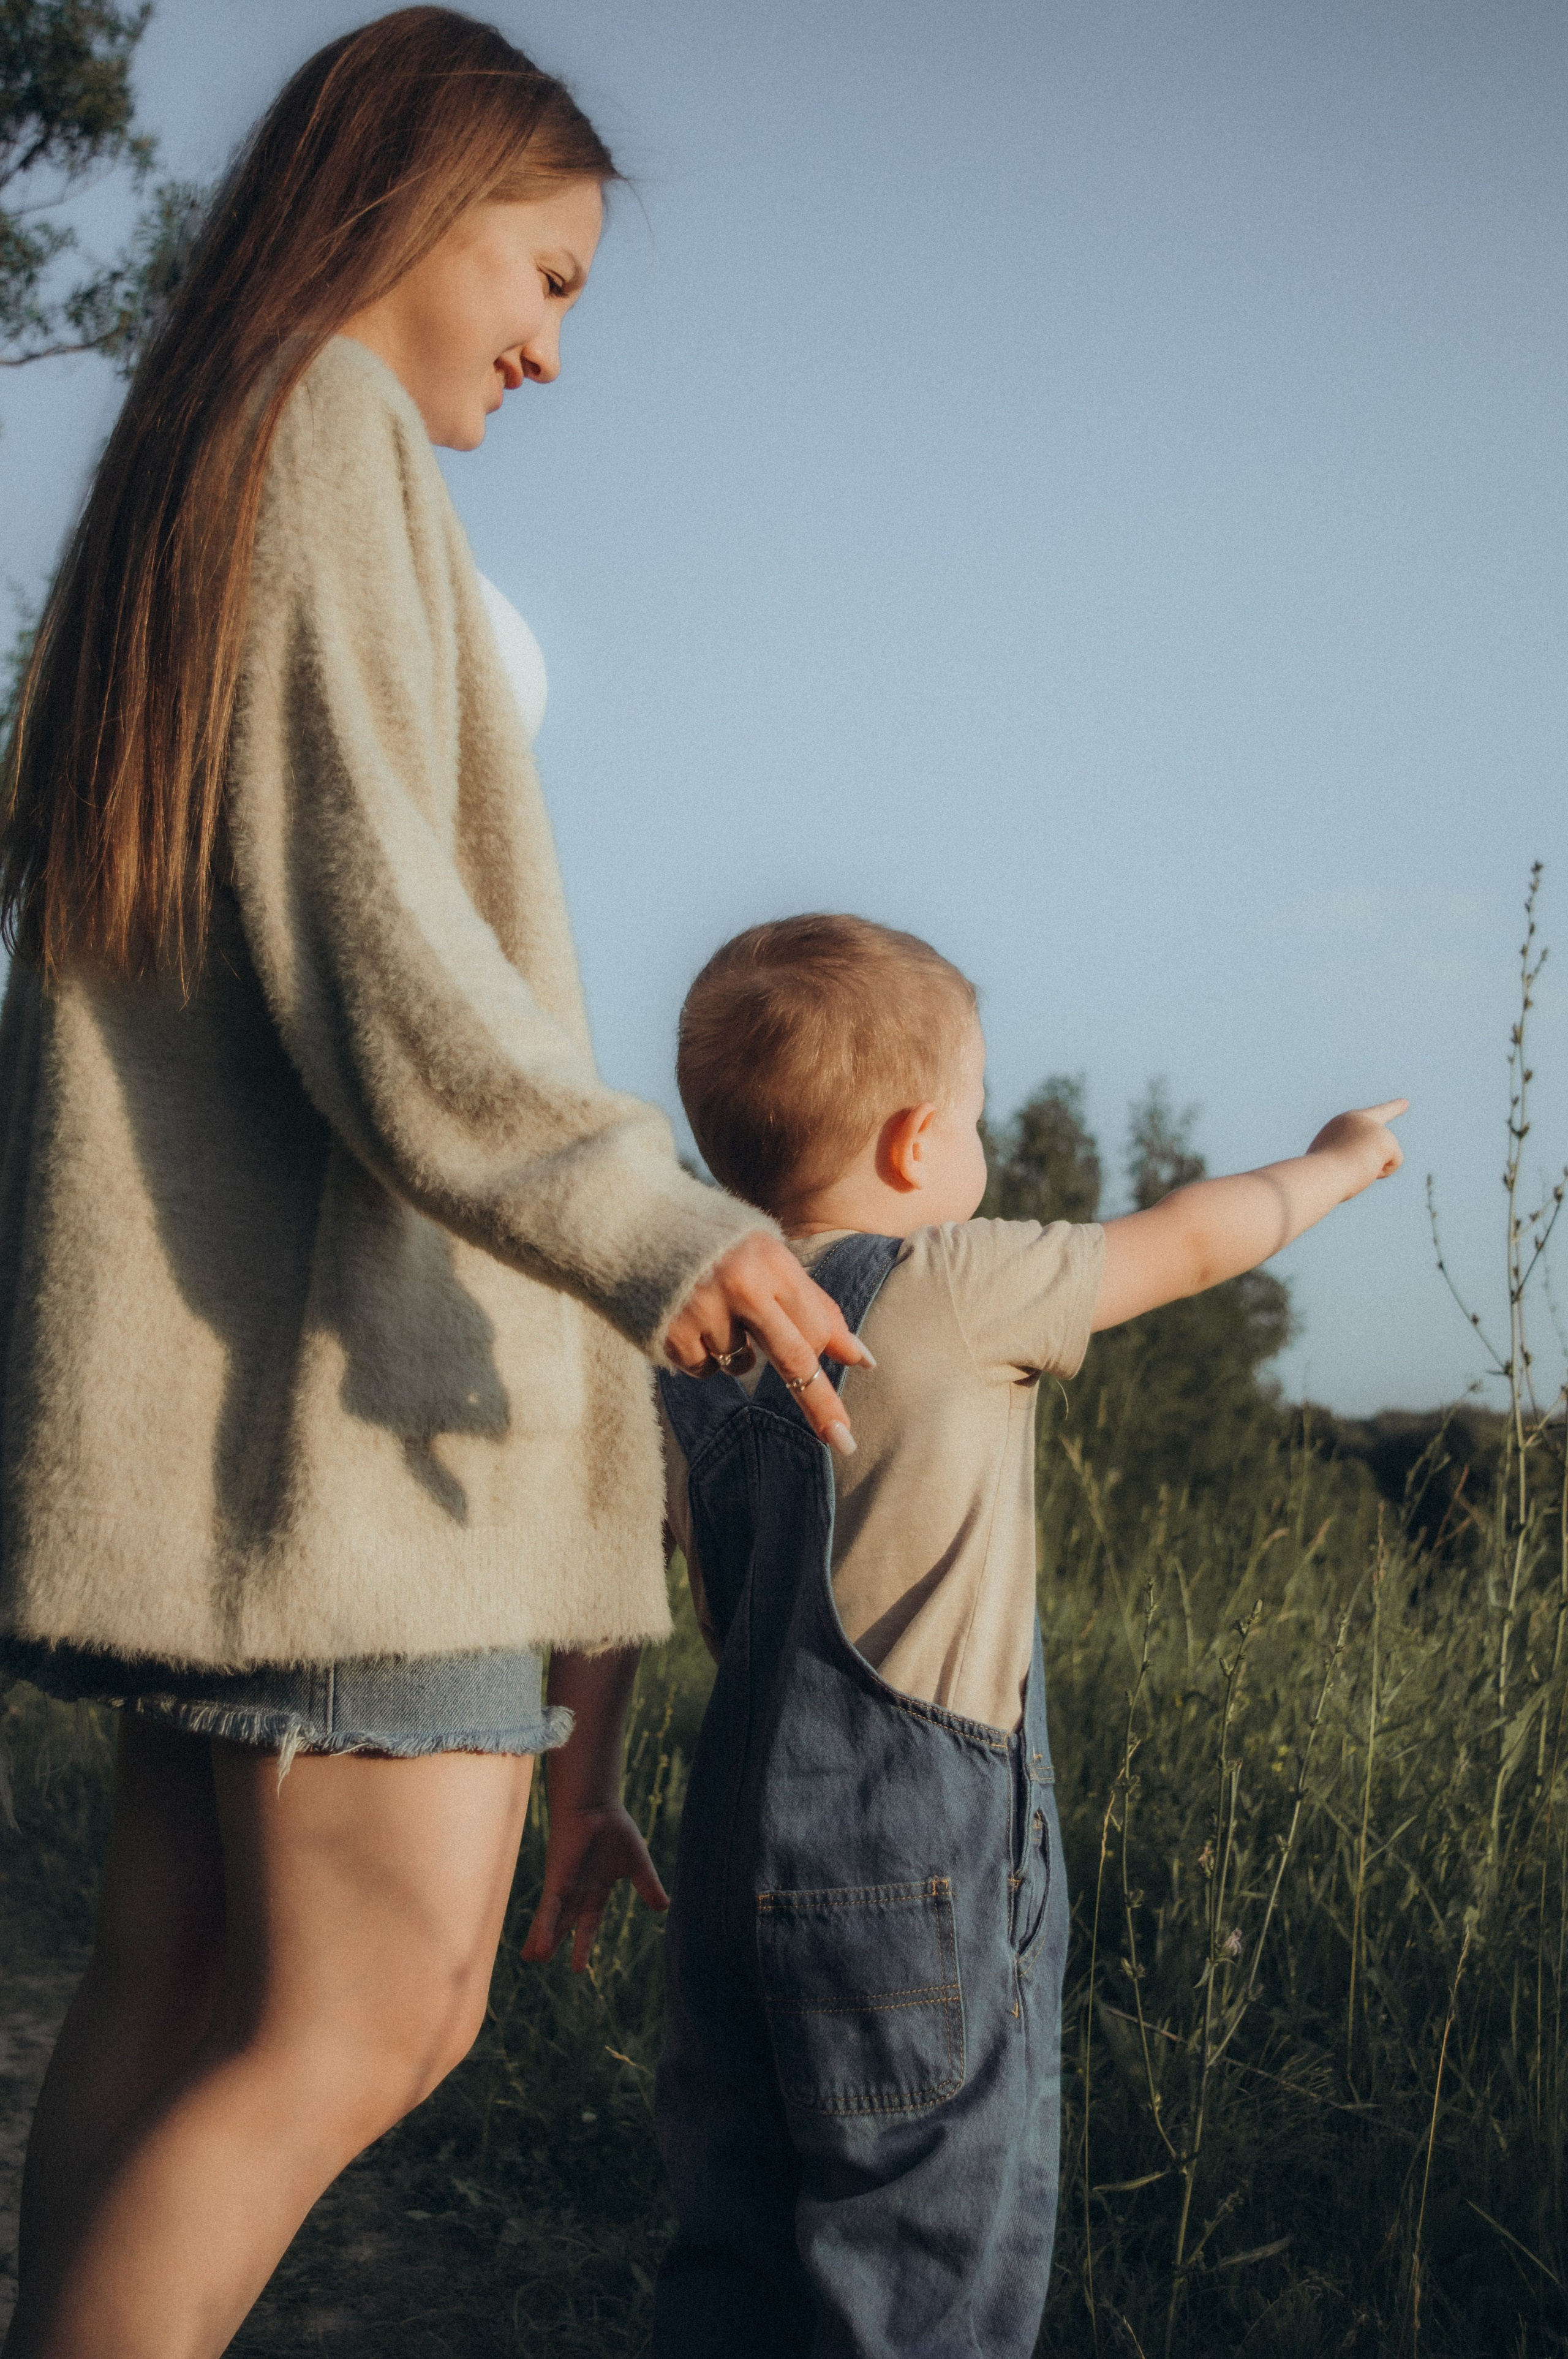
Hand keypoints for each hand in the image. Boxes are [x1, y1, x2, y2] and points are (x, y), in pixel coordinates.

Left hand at [520, 1803, 668, 1973]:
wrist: (597, 1805)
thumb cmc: (615, 1828)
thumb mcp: (638, 1864)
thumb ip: (648, 1886)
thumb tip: (665, 1908)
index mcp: (597, 1888)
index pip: (588, 1923)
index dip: (583, 1944)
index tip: (577, 1967)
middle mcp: (578, 1890)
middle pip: (565, 1923)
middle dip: (553, 1941)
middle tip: (538, 1960)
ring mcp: (565, 1887)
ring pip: (552, 1920)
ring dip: (542, 1939)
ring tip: (532, 1959)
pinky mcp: (556, 1881)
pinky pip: (549, 1911)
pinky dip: (544, 1929)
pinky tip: (538, 1948)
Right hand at [664, 1232, 873, 1455]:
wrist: (630, 1223)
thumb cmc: (716, 1243)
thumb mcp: (768, 1258)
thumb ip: (815, 1306)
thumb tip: (863, 1359)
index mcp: (772, 1261)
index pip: (816, 1327)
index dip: (826, 1356)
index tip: (847, 1405)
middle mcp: (742, 1285)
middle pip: (793, 1358)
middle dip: (819, 1403)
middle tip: (843, 1440)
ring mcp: (704, 1309)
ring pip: (741, 1365)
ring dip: (736, 1352)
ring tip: (712, 1309)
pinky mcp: (671, 1331)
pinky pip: (703, 1370)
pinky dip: (701, 1356)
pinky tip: (687, 1320)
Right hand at [1306, 1099, 1407, 1198]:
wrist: (1321, 1175)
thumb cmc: (1320, 1176)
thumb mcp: (1330, 1164)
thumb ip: (1347, 1158)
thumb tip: (1360, 1169)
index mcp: (1340, 1124)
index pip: (1362, 1114)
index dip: (1378, 1108)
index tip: (1399, 1101)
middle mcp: (1357, 1119)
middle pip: (1381, 1115)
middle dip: (1394, 1107)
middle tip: (1405, 1103)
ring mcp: (1372, 1127)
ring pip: (1387, 1152)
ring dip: (1375, 1167)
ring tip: (1354, 1169)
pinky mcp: (1386, 1139)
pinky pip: (1395, 1162)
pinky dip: (1384, 1172)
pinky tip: (1366, 1170)